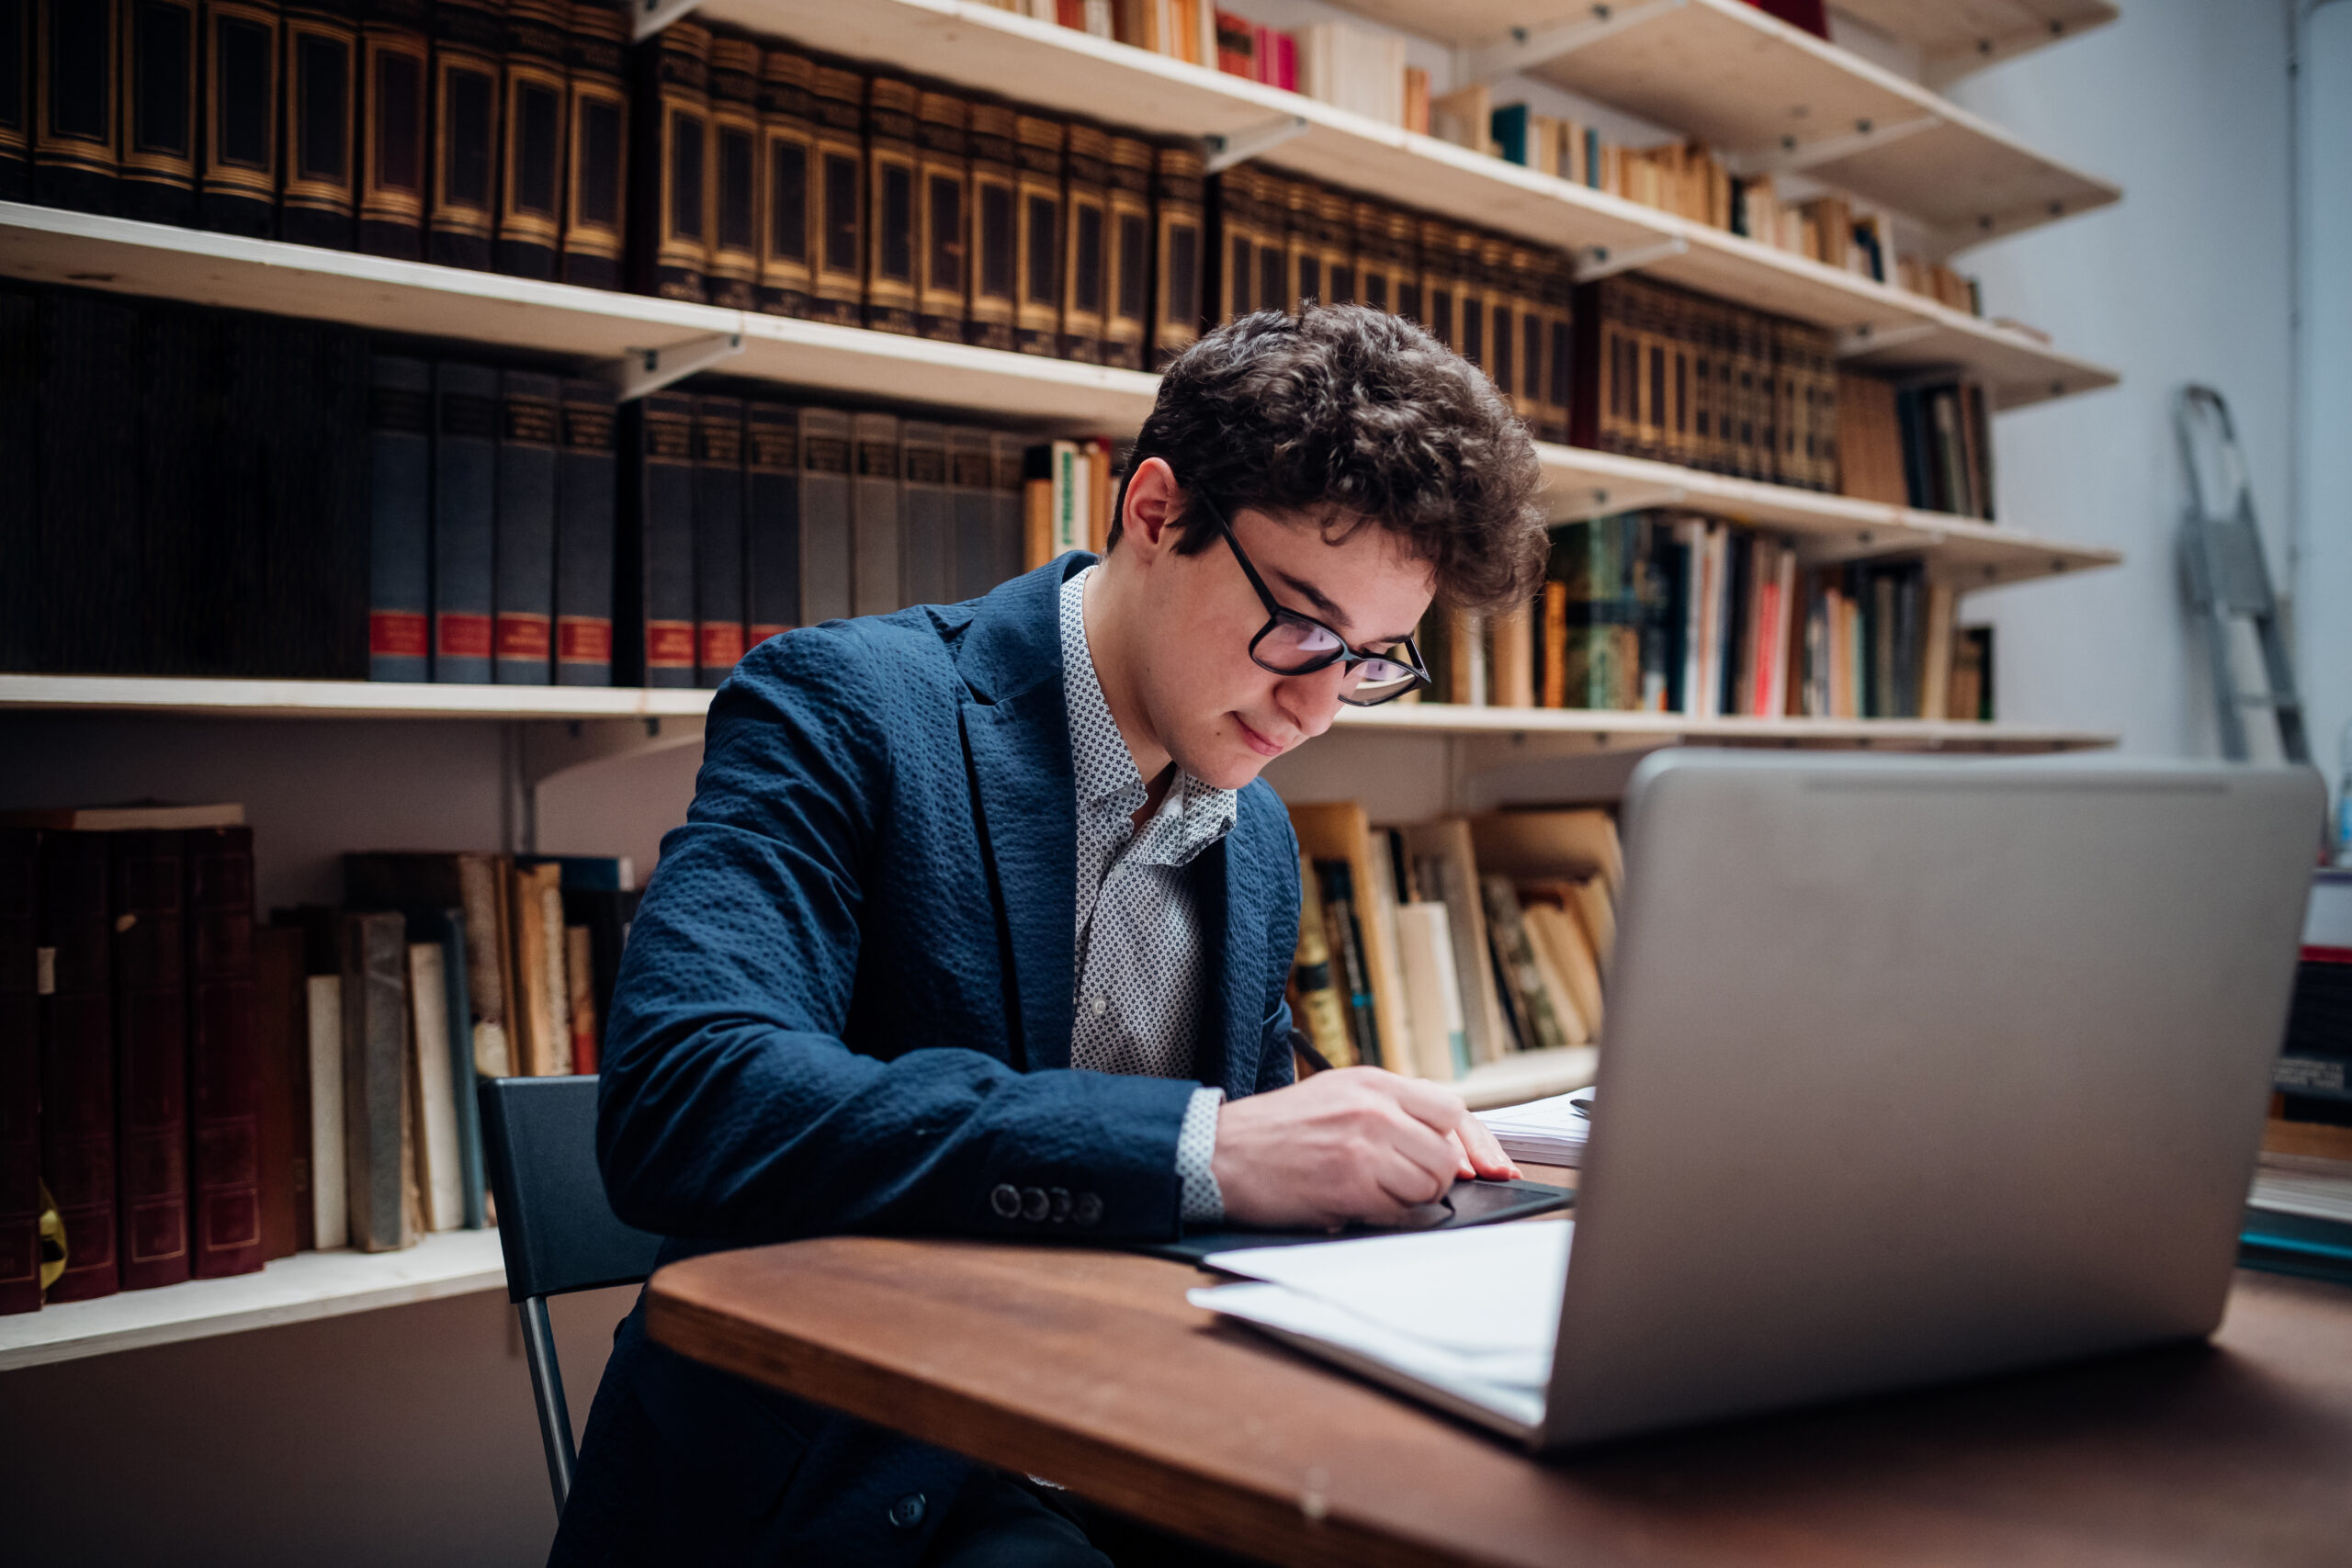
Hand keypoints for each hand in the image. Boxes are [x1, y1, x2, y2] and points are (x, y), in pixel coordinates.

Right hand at [1210, 1067, 1522, 1229]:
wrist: (1220, 1151)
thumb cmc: (1273, 1131)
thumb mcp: (1335, 1096)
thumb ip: (1388, 1111)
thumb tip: (1443, 1148)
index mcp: (1372, 1081)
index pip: (1451, 1111)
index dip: (1470, 1145)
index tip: (1483, 1168)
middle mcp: (1373, 1107)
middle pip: (1446, 1153)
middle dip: (1432, 1179)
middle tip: (1400, 1185)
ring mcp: (1364, 1143)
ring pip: (1429, 1185)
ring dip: (1407, 1200)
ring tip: (1367, 1192)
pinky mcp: (1350, 1181)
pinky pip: (1399, 1211)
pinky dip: (1384, 1216)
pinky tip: (1351, 1204)